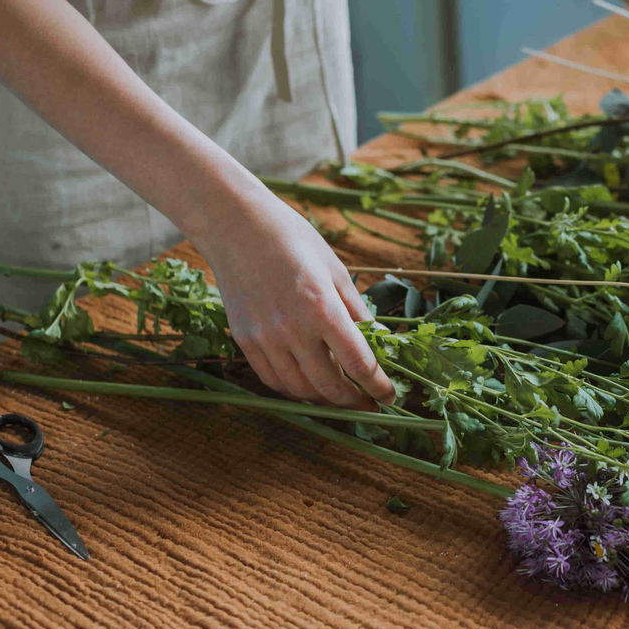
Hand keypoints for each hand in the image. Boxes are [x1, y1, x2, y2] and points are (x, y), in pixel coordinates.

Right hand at [193, 193, 395, 409]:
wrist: (237, 226)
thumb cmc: (294, 240)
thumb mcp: (336, 271)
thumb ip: (357, 312)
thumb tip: (379, 344)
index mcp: (322, 308)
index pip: (359, 364)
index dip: (379, 386)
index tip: (390, 395)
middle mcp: (292, 329)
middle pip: (330, 386)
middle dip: (354, 401)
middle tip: (368, 402)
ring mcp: (264, 338)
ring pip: (300, 389)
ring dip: (325, 399)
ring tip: (342, 396)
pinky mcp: (245, 341)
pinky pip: (273, 380)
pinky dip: (295, 389)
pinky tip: (309, 385)